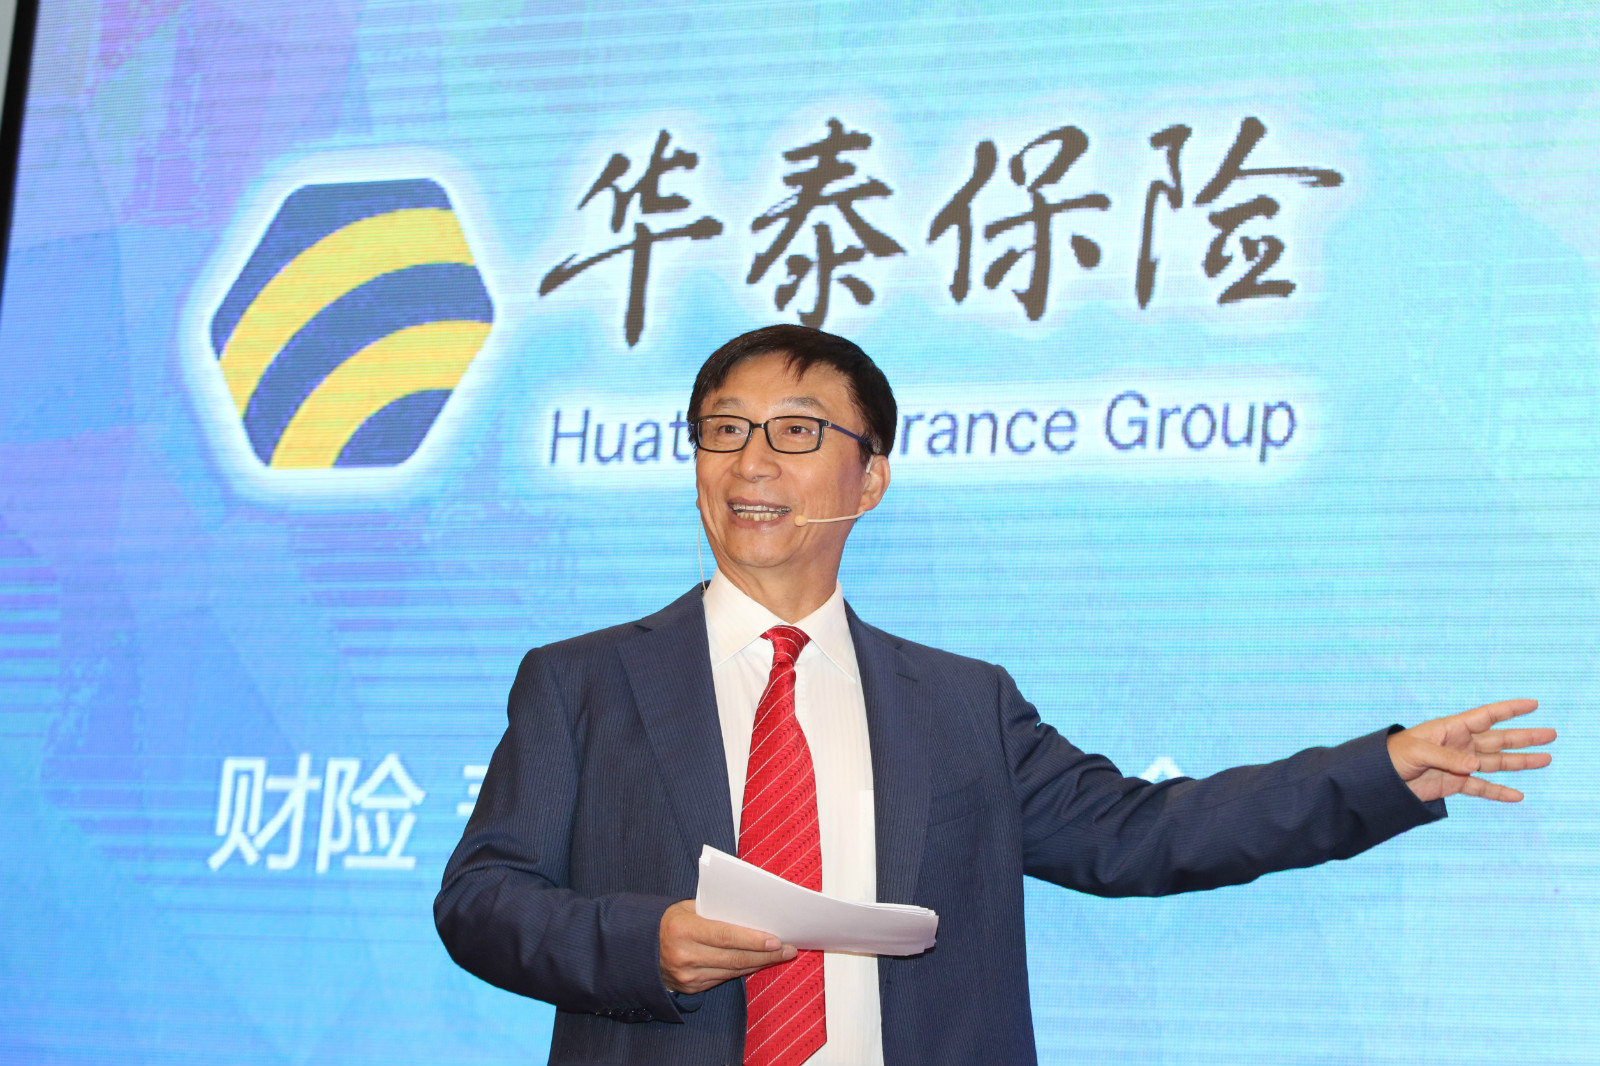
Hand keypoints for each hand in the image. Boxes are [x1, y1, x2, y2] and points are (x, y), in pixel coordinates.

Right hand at [659, 900, 795, 994]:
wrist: (640, 949)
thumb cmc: (671, 921)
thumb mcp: (688, 908)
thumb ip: (716, 912)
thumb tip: (753, 915)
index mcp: (682, 929)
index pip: (725, 936)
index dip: (752, 939)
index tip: (776, 940)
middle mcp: (684, 956)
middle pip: (734, 957)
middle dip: (765, 954)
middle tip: (788, 949)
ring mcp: (688, 977)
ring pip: (732, 971)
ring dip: (759, 963)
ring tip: (780, 955)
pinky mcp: (692, 989)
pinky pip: (724, 979)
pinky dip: (743, 970)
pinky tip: (758, 962)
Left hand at [1387, 698, 1554, 802]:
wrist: (1380, 779)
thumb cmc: (1393, 756)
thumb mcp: (1417, 752)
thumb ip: (1446, 758)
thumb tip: (1475, 766)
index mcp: (1451, 729)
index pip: (1486, 716)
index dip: (1509, 710)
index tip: (1533, 704)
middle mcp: (1461, 745)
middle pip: (1499, 739)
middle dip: (1524, 737)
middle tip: (1551, 733)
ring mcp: (1460, 765)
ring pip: (1497, 763)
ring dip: (1521, 762)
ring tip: (1546, 759)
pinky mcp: (1455, 784)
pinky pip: (1482, 788)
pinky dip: (1499, 792)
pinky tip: (1517, 796)